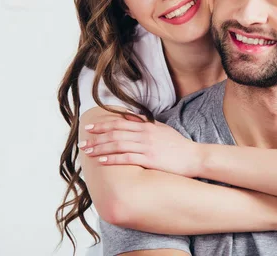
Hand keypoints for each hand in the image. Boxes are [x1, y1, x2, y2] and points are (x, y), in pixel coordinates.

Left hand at [78, 117, 201, 176]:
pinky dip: (112, 158)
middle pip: (115, 133)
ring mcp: (147, 146)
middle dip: (96, 137)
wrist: (194, 157)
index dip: (102, 124)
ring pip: (118, 144)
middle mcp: (144, 134)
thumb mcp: (162, 129)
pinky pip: (127, 158)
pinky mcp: (150, 159)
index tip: (89, 127)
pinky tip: (101, 160)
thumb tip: (130, 117)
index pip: (119, 122)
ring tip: (87, 151)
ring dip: (100, 147)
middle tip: (82, 141)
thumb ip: (145, 123)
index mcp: (146, 126)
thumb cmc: (178, 145)